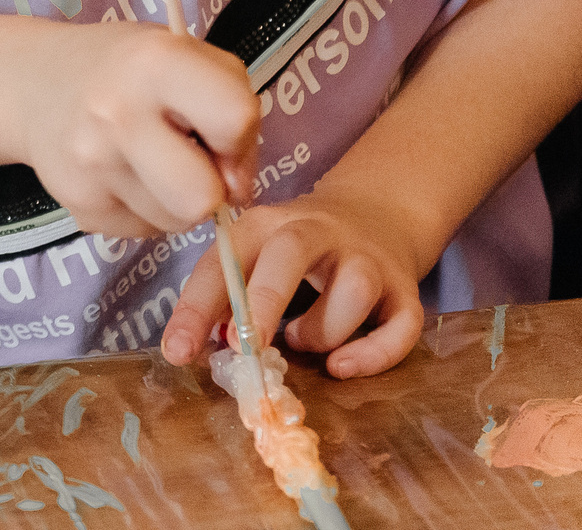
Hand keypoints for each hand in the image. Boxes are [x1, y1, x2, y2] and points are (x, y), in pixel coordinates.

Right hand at [10, 22, 260, 237]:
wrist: (32, 84)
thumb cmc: (127, 69)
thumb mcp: (185, 55)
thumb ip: (232, 105)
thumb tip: (237, 189)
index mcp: (153, 63)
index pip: (234, 118)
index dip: (240, 133)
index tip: (218, 130)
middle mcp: (116, 114)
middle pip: (202, 196)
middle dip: (209, 184)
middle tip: (189, 158)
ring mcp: (92, 165)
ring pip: (178, 222)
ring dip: (178, 199)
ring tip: (151, 162)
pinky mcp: (79, 205)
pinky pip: (146, 230)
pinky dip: (145, 208)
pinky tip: (123, 174)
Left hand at [160, 186, 425, 376]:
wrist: (373, 213)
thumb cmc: (292, 249)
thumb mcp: (252, 254)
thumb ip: (224, 294)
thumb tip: (189, 345)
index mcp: (264, 224)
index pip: (224, 259)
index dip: (197, 306)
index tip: (177, 351)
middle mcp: (317, 232)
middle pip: (289, 254)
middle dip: (262, 303)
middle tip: (242, 346)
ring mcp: (365, 259)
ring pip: (352, 291)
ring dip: (321, 331)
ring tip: (301, 341)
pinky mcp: (405, 290)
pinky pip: (402, 325)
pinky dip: (373, 354)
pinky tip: (342, 367)